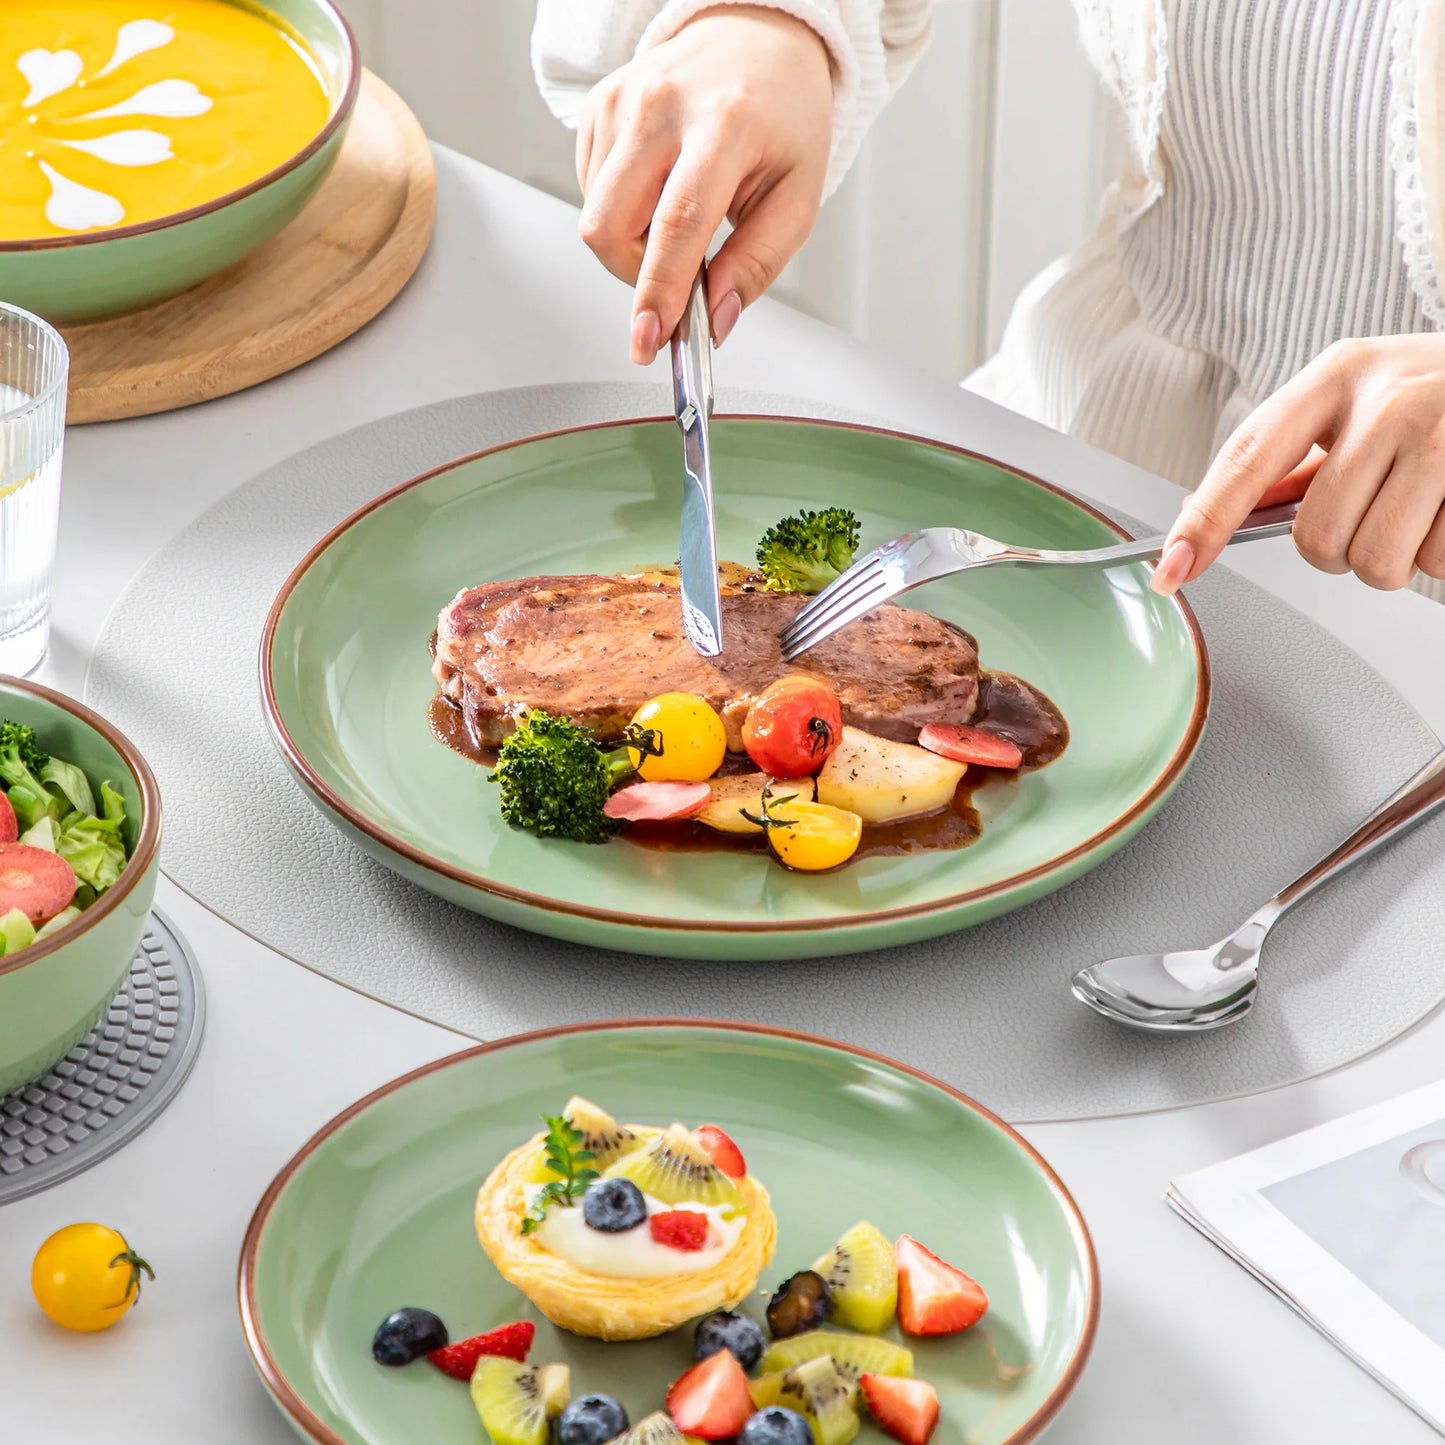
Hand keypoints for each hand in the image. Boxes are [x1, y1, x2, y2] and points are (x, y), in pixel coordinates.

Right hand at [575, 6, 832, 363]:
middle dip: (637, 278)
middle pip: (610, 227)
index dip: (658, 292)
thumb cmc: (781, 115)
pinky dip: (622, 211)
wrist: (755, 36)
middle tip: (677, 280)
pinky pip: (590, 190)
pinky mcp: (599, 106)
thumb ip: (757, 265)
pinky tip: (658, 187)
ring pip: (595, 216)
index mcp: (723, 125)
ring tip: (677, 220)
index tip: (649, 338)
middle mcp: (663, 107)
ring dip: (632, 245)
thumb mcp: (798, 195)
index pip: (677, 225)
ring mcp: (623, 102)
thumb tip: (715, 319)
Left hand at [1152, 334, 1444, 593]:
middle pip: (1316, 538)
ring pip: (1375, 562)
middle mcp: (1389, 396)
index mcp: (1338, 375)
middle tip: (1382, 513)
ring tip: (1427, 510)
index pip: (1247, 459)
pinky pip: (1439, 563)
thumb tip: (1209, 520)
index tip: (1170, 571)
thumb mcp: (1365, 402)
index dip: (1204, 523)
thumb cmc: (1443, 399)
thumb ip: (1297, 460)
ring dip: (1398, 560)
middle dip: (1342, 550)